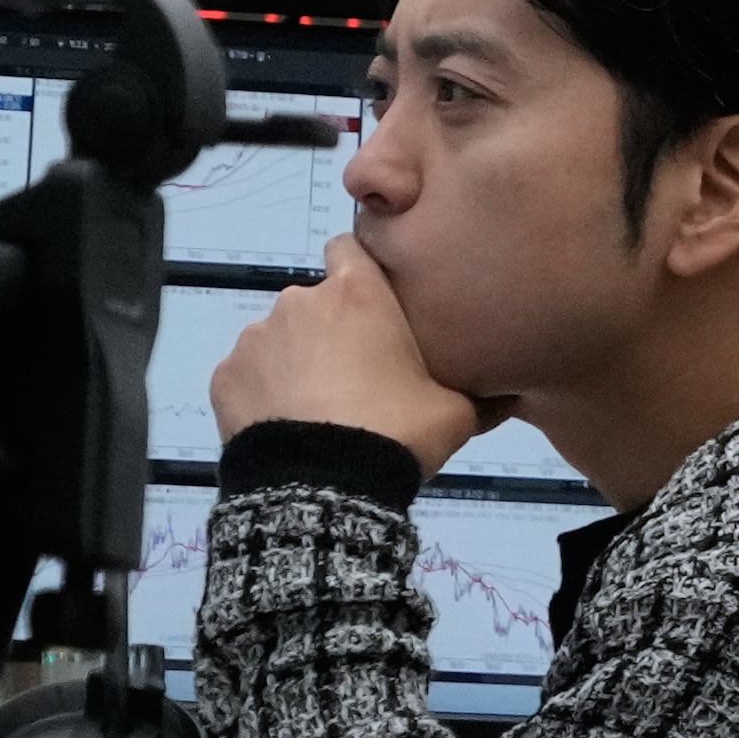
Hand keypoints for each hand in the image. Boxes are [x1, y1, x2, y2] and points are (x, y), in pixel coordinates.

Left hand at [210, 234, 502, 478]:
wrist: (322, 490)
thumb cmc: (395, 432)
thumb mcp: (459, 413)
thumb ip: (482, 390)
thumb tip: (514, 389)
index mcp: (358, 294)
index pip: (350, 247)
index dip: (361, 272)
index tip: (375, 305)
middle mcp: (301, 301)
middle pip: (317, 302)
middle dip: (331, 330)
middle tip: (357, 377)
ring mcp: (256, 338)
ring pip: (280, 340)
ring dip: (296, 362)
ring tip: (318, 410)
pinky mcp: (224, 377)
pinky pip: (249, 376)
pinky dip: (264, 394)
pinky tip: (286, 427)